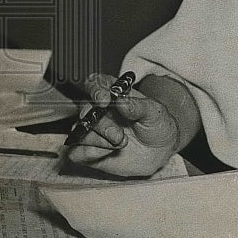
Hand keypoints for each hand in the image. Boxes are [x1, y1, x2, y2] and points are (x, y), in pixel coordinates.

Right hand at [64, 72, 179, 176]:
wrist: (160, 152)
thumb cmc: (156, 126)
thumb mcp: (154, 112)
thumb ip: (138, 106)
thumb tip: (121, 101)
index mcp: (113, 93)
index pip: (95, 83)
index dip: (96, 90)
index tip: (104, 100)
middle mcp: (99, 110)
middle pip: (84, 109)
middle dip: (101, 124)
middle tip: (118, 135)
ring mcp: (92, 130)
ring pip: (80, 131)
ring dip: (100, 140)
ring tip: (122, 143)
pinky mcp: (88, 150)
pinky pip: (77, 152)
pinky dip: (92, 153)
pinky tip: (108, 153)